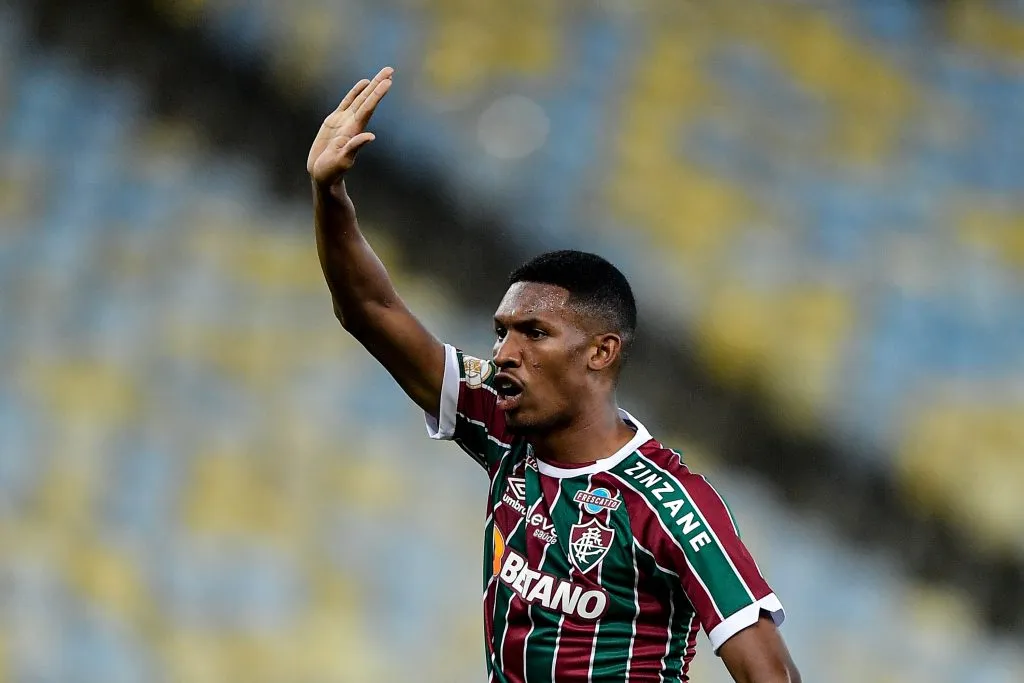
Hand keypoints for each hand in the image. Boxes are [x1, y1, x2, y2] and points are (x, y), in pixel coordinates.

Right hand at [308, 67, 392, 187]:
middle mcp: (352, 124)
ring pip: (360, 99)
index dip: (377, 95)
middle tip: (390, 69)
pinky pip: (347, 103)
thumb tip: (370, 137)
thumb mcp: (342, 161)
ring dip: (371, 86)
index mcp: (354, 131)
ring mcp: (344, 122)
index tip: (388, 82)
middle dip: (378, 84)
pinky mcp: (334, 122)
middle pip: (368, 100)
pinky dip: (356, 92)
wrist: (322, 175)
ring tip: (383, 74)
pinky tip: (364, 83)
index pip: (368, 108)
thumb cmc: (331, 172)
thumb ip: (354, 148)